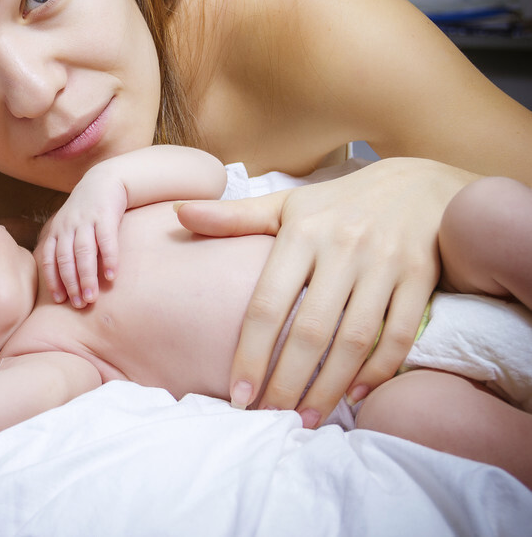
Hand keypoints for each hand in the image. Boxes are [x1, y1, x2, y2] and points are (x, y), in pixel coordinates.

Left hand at [37, 170, 127, 307]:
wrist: (105, 180)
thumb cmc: (86, 212)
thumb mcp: (68, 226)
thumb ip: (63, 249)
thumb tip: (60, 281)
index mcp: (56, 231)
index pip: (50, 259)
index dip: (53, 280)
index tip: (60, 300)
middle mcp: (68, 226)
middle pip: (66, 259)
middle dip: (71, 283)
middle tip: (78, 304)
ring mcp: (86, 220)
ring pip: (83, 252)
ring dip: (87, 276)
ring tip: (91, 297)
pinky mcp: (105, 215)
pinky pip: (106, 240)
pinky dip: (108, 258)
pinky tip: (112, 276)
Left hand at [175, 158, 473, 426]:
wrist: (422, 183)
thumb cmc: (340, 203)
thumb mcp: (286, 205)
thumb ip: (234, 217)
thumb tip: (179, 212)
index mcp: (303, 232)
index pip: (268, 303)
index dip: (251, 353)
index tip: (238, 394)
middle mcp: (344, 247)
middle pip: (311, 330)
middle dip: (287, 381)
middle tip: (269, 417)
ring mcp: (387, 263)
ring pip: (354, 339)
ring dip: (328, 387)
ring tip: (305, 419)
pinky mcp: (422, 278)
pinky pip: (398, 334)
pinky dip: (377, 371)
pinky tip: (353, 395)